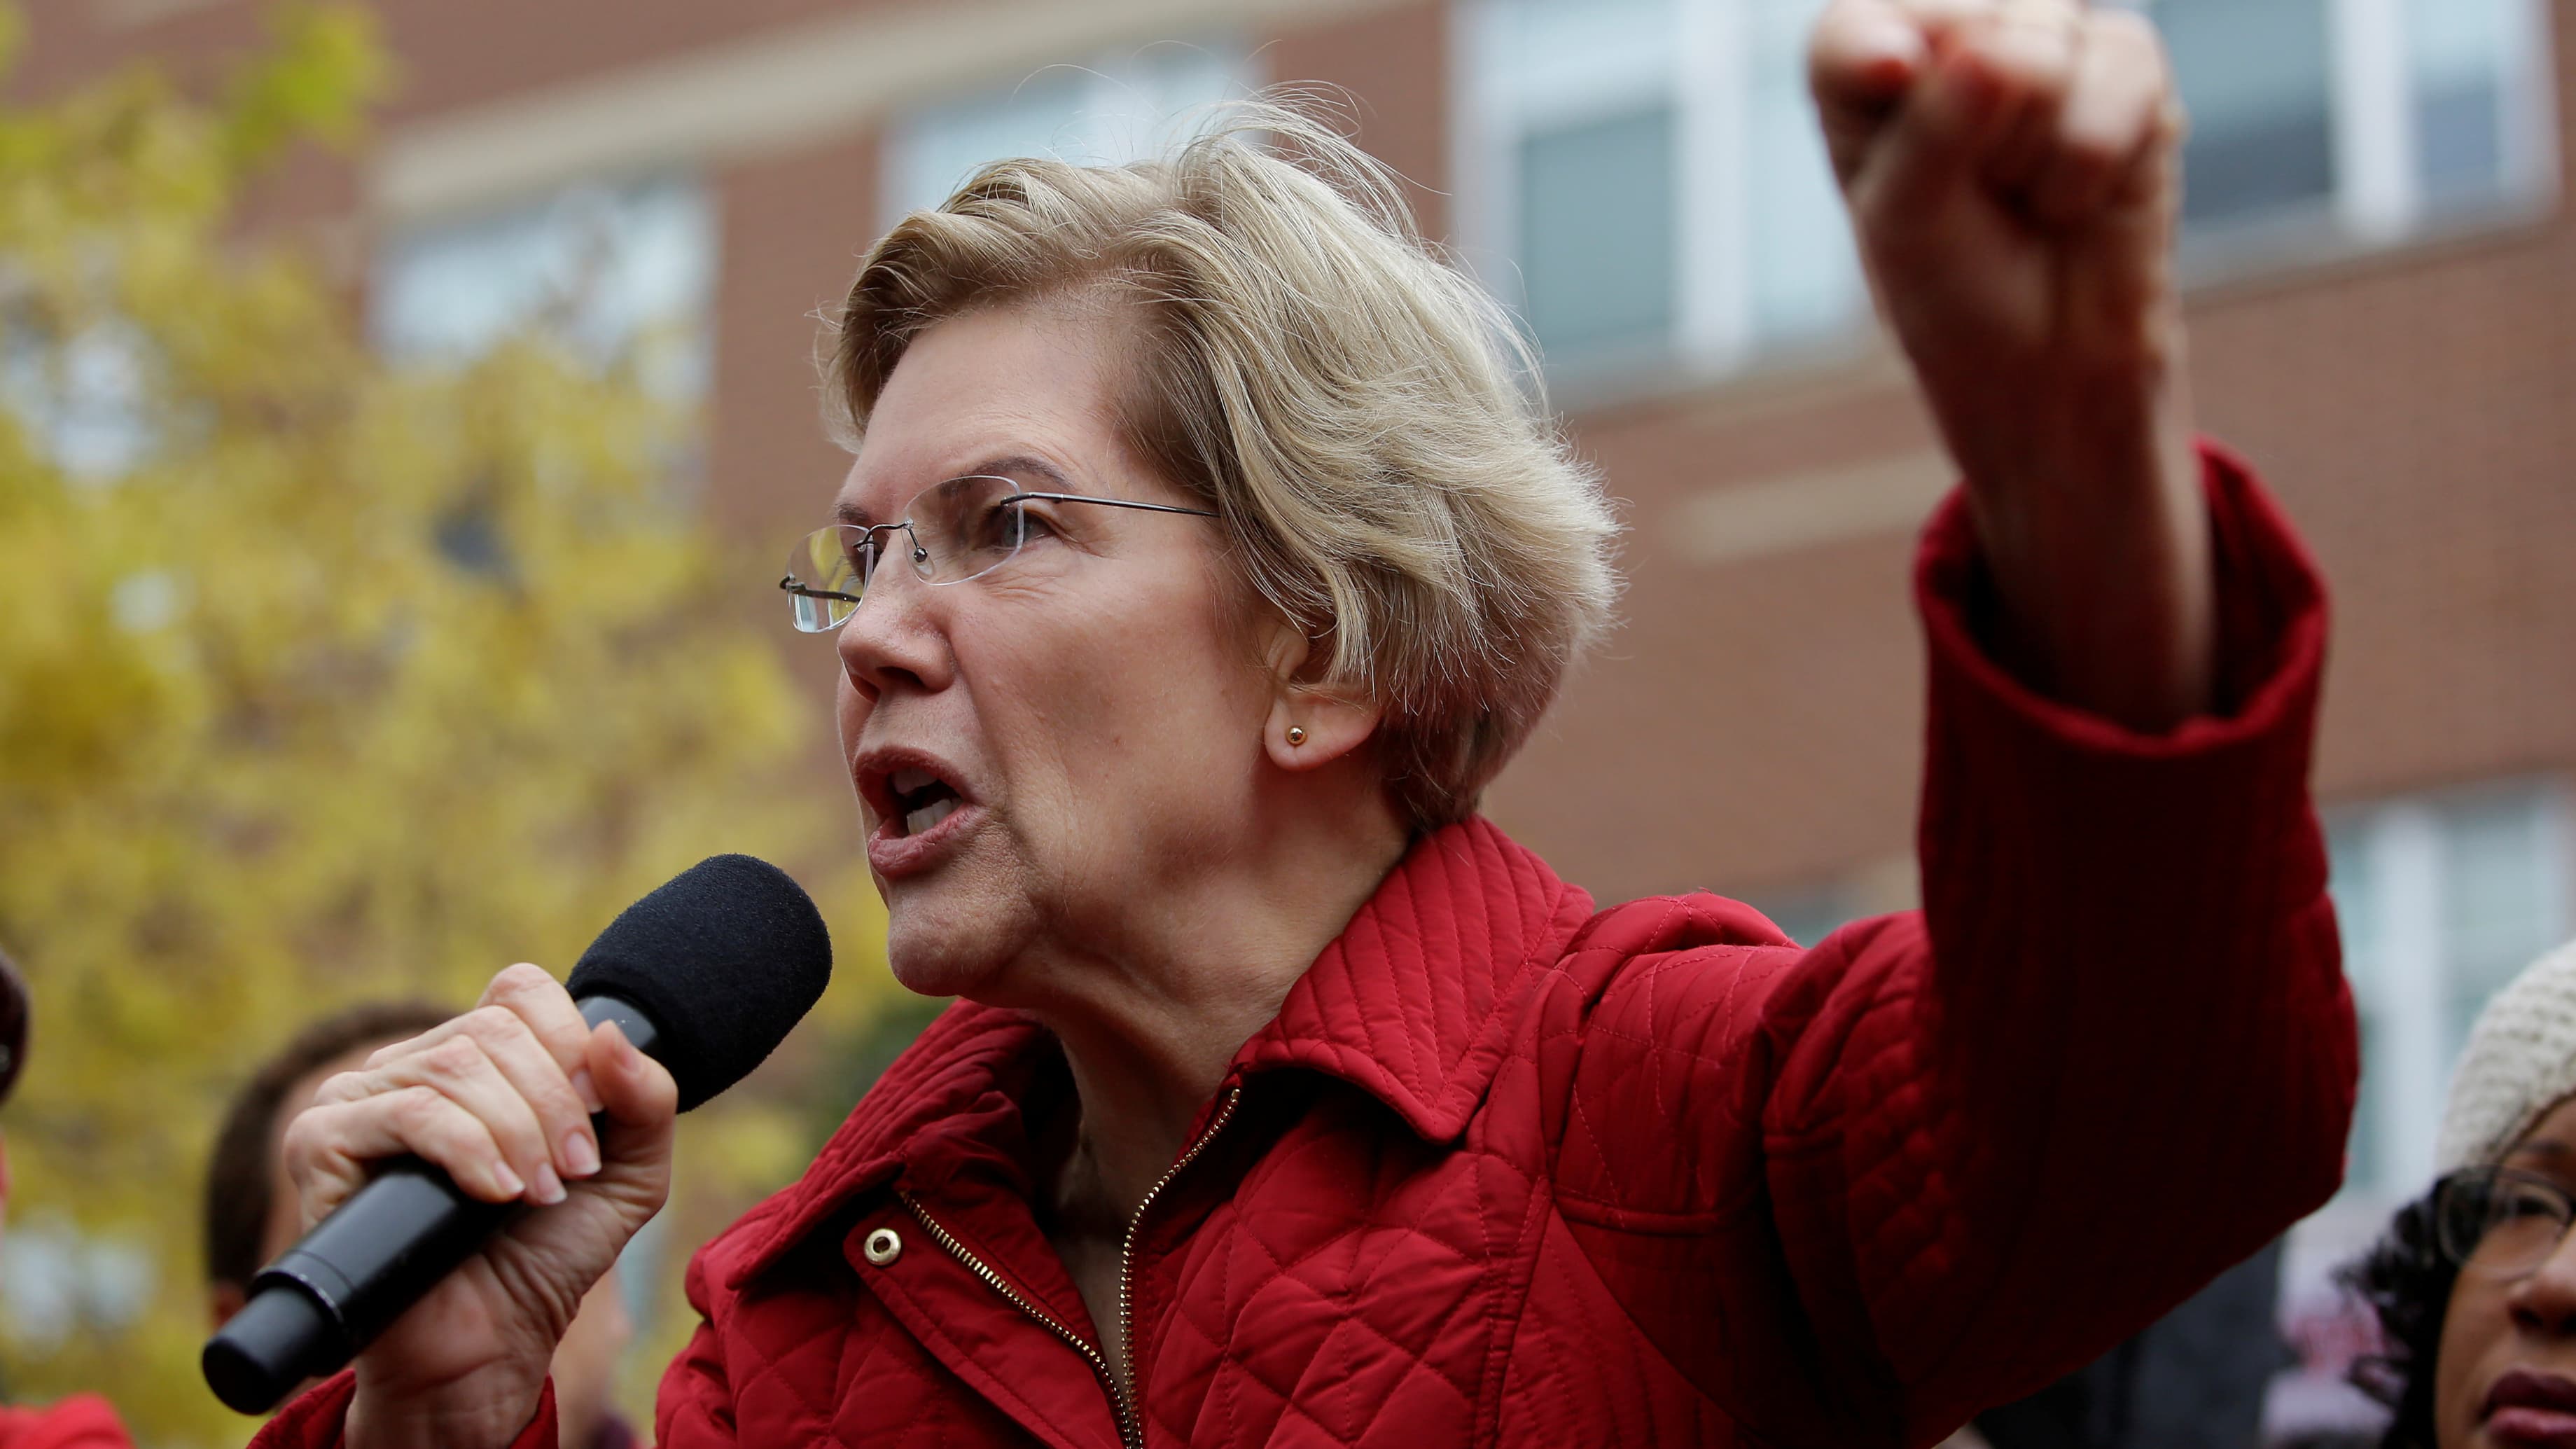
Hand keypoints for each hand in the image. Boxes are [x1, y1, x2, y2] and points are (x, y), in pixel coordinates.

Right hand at [282, 964, 677, 1448]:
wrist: (490, 1345)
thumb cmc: (548, 1254)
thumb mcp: (630, 1172)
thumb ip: (646, 1099)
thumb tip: (610, 1032)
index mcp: (476, 1058)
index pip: (518, 991)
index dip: (568, 1043)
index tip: (594, 1119)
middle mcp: (410, 1066)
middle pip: (492, 1029)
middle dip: (552, 1104)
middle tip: (570, 1173)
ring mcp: (360, 1100)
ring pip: (453, 1065)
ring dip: (517, 1133)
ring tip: (536, 1194)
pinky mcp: (322, 1143)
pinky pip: (407, 1111)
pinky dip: (468, 1150)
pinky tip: (493, 1196)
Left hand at [1811, 0, 2214, 729]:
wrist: (2061, 396)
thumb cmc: (1957, 321)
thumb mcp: (1900, 232)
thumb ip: (1925, 130)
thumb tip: (1980, 47)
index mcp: (1869, 94)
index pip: (1854, 27)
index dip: (1875, 49)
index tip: (1891, 90)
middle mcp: (1956, 59)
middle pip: (1957, 8)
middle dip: (1970, 106)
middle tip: (1978, 197)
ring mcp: (2051, 64)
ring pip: (2047, 26)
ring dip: (2041, 136)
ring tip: (2040, 207)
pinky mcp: (2134, 86)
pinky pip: (2125, 61)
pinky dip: (2106, 140)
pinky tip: (2089, 195)